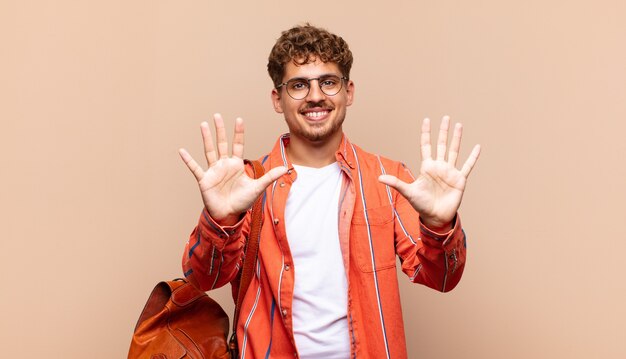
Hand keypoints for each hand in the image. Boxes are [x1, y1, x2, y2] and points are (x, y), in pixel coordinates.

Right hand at [179, 114, 287, 224]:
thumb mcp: (257, 187)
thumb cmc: (242, 201)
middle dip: (219, 129)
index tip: (238, 119)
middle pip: (221, 143)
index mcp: (236, 164)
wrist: (229, 215)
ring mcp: (213, 171)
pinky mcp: (205, 180)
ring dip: (206, 138)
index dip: (238, 133)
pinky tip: (182, 151)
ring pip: (209, 151)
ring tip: (203, 124)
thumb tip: (286, 168)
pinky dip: (188, 160)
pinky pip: (195, 168)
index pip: (238, 144)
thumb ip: (269, 177)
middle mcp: (224, 164)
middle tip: (217, 115)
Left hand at [378, 116, 480, 230]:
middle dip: (443, 131)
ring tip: (459, 125)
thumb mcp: (408, 192)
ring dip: (457, 138)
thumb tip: (379, 178)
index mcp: (427, 167)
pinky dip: (473, 157)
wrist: (435, 217)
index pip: (426, 146)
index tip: (426, 120)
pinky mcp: (460, 179)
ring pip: (454, 151)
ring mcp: (450, 172)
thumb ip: (395, 183)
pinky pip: (467, 165)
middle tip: (446, 117)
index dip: (426, 133)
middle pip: (441, 144)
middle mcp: (439, 166)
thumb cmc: (421, 205)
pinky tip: (478, 147)